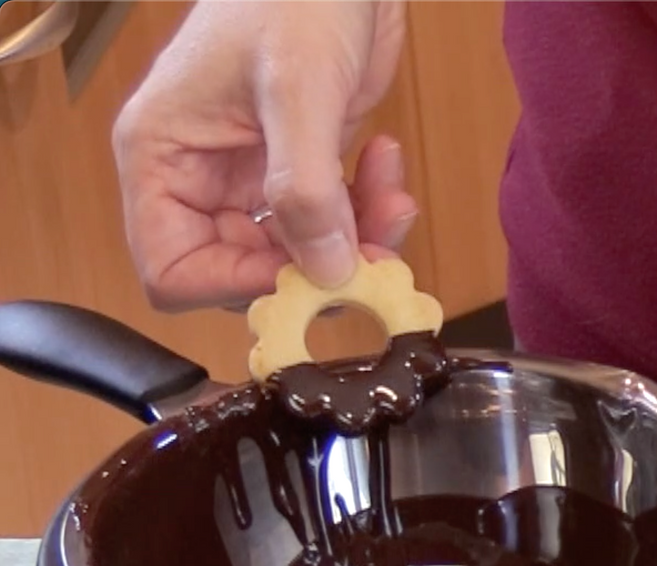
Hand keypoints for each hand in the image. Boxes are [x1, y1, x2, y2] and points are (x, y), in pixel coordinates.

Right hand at [113, 0, 412, 311]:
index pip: (173, 270)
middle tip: (373, 252)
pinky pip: (333, 226)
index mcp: (163, 157)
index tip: (305, 274)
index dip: (238, 286)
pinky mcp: (301, 170)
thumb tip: (324, 271)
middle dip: (314, 270)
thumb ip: (306, 187)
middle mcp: (200, 177)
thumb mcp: (297, 88)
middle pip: (246, 274)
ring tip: (392, 197)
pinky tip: (386, 164)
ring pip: (299, 257)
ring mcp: (251, 176)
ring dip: (355, 243)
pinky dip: (369, 213)